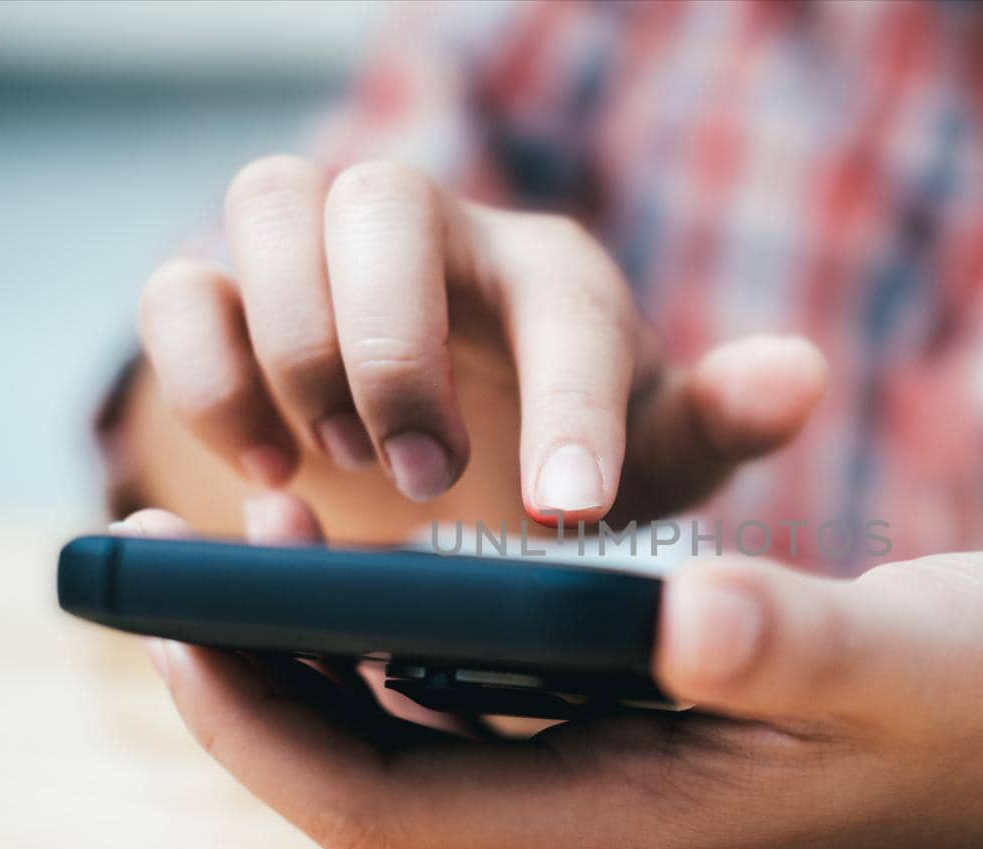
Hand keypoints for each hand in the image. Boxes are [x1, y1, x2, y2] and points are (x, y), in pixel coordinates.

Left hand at [117, 494, 982, 848]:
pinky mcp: (637, 752)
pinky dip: (410, 647)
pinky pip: (477, 715)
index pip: (387, 808)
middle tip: (203, 548)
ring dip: (327, 660)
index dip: (262, 724)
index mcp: (637, 828)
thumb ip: (789, 639)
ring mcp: (616, 799)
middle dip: (264, 683)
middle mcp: (601, 834)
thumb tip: (680, 609)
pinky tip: (400, 562)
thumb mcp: (904, 653)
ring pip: (414, 750)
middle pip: (371, 785)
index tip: (184, 615)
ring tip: (273, 538)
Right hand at [135, 157, 825, 525]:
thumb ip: (716, 420)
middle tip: (423, 479)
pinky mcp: (233, 300)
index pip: (565, 305)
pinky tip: (266, 473)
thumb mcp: (652, 457)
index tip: (564, 512)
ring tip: (335, 465)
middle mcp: (436, 235)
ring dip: (291, 344)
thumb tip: (801, 373)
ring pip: (271, 202)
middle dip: (393, 349)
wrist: (465, 452)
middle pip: (384, 201)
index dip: (566, 404)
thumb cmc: (567, 451)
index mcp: (553, 277)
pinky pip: (181, 288)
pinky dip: (206, 373)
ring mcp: (325, 255)